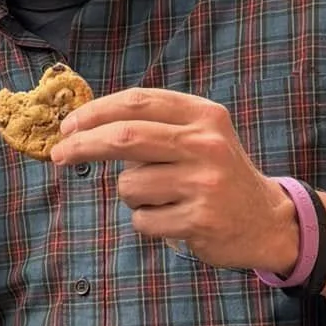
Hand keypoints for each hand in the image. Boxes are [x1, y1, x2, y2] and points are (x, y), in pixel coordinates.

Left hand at [52, 87, 299, 272]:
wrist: (268, 220)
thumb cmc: (217, 173)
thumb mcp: (200, 135)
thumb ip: (154, 124)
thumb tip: (83, 123)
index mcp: (204, 115)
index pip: (137, 102)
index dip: (95, 112)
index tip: (68, 126)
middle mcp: (205, 144)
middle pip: (125, 138)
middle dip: (82, 146)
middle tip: (58, 155)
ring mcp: (204, 183)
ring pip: (129, 187)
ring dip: (132, 196)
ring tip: (163, 198)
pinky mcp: (199, 220)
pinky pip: (142, 221)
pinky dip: (147, 223)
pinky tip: (175, 220)